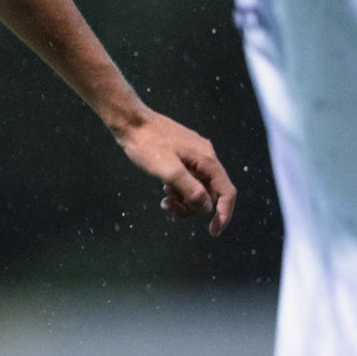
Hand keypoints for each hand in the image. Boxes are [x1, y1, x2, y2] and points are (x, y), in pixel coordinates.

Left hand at [114, 111, 236, 235]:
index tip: (213, 232)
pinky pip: (188, 179)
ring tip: (164, 199)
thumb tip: (206, 207)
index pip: (226, 192)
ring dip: (183, 199)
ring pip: (198, 187)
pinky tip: (163, 188)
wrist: (131, 122)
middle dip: (193, 206)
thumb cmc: (147, 145)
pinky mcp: (182, 155)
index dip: (223, 214)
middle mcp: (205, 157)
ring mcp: (194, 155)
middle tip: (169, 207)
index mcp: (207, 160)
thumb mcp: (169, 171)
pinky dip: (178, 189)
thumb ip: (191, 190)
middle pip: (210, 192)